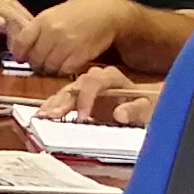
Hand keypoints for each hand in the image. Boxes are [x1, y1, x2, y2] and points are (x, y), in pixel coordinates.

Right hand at [0, 0, 37, 40]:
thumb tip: (11, 36)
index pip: (19, 11)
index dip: (29, 24)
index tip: (39, 40)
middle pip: (16, 10)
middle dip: (28, 26)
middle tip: (37, 44)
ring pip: (6, 11)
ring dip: (16, 25)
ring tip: (24, 41)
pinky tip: (2, 26)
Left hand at [11, 0, 128, 78]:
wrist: (107, 13)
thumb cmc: (79, 12)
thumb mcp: (54, 13)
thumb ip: (38, 29)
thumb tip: (22, 47)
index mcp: (43, 20)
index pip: (21, 42)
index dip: (19, 53)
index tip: (21, 58)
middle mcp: (53, 32)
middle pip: (35, 58)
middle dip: (36, 63)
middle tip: (41, 62)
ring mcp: (67, 45)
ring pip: (49, 67)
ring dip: (50, 69)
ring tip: (55, 63)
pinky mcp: (80, 55)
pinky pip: (64, 70)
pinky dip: (63, 71)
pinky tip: (66, 64)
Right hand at [41, 65, 157, 127]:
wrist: (147, 105)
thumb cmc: (149, 105)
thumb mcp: (150, 107)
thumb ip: (137, 109)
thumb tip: (119, 113)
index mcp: (111, 77)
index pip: (93, 81)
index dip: (86, 98)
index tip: (82, 116)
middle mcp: (95, 80)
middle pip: (74, 86)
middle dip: (62, 101)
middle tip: (52, 115)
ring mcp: (85, 90)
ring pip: (66, 92)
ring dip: (54, 105)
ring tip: (43, 116)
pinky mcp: (79, 100)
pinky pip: (63, 101)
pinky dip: (52, 108)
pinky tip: (42, 115)